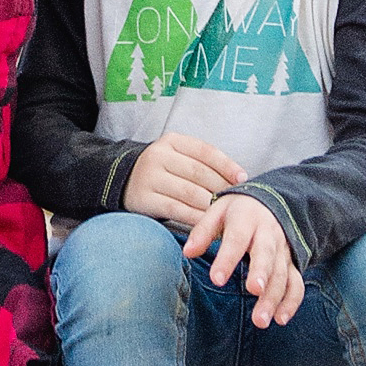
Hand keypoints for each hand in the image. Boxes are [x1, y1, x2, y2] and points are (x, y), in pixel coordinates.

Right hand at [123, 130, 246, 232]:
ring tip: (225, 215)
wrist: (123, 180)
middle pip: (198, 173)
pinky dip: (194, 218)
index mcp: (172, 141)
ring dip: (210, 206)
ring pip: (189, 192)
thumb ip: (201, 164)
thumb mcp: (177, 156)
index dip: (226, 165)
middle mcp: (159, 155)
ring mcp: (149, 176)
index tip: (242, 178)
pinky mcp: (144, 198)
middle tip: (236, 202)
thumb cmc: (162, 171)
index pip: (205, 151)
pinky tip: (207, 224)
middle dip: (220, 188)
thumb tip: (237, 180)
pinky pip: (175, 209)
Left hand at [186, 194, 303, 329]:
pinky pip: (296, 284)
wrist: (271, 203)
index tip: (216, 279)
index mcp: (247, 219)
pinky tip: (280, 319)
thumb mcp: (218, 212)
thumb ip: (203, 232)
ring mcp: (282, 251)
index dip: (227, 259)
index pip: (236, 239)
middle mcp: (268, 235)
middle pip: (266, 255)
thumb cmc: (237, 212)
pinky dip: (291, 302)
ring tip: (261, 320)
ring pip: (282, 274)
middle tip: (254, 290)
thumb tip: (187, 252)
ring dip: (274, 297)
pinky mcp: (291, 264)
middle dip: (261, 273)